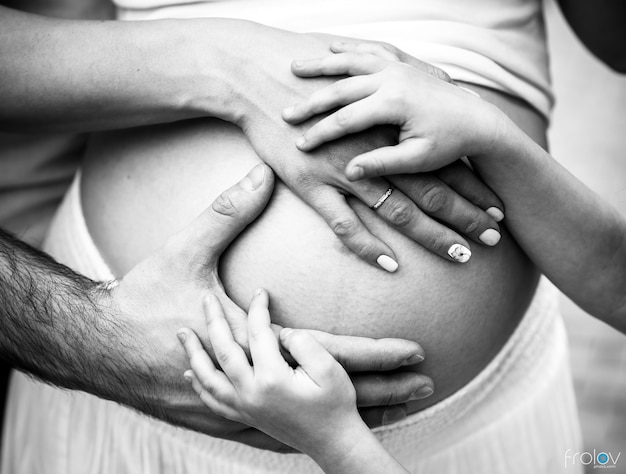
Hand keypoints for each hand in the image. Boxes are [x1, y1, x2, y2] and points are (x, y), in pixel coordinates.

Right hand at [96, 163, 432, 450]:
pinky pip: (277, 431)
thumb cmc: (144, 299)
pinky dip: (309, 425)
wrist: (99, 345)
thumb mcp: (184, 251)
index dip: (375, 355)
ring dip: (354, 412)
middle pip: (329, 393)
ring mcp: (238, 407)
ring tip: (398, 408)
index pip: (328, 353)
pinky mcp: (225, 417)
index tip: (416, 351)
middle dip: (383, 391)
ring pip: (308, 419)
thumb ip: (225, 212)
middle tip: (427, 384)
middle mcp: (251, 382)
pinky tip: (330, 424)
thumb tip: (260, 172)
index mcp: (252, 343)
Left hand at [178, 289, 370, 458]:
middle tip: (206, 297)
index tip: (261, 291)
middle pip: (224, 350)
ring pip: (209, 378)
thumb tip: (280, 332)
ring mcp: (245, 408)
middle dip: (214, 320)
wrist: (334, 442)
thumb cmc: (335, 403)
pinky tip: (190, 373)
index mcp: (272, 379)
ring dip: (194, 353)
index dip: (258, 308)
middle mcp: (252, 394)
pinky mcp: (245, 417)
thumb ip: (303, 343)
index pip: (258, 333)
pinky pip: (213, 401)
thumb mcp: (329, 368)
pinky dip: (199, 385)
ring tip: (182, 333)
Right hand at [226, 23, 502, 264]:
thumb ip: (386, 97)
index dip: (470, 186)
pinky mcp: (310, 184)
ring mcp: (343, 169)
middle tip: (495, 240)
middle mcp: (372, 149)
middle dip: (465, 215)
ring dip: (432, 234)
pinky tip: (390, 265)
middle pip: (429, 188)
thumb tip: (414, 109)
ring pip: (397, 208)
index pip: (439, 162)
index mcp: (386, 123)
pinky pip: (343, 222)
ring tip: (462, 257)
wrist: (254, 75)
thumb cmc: (305, 75)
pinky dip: (367, 245)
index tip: (497, 208)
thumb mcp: (353, 80)